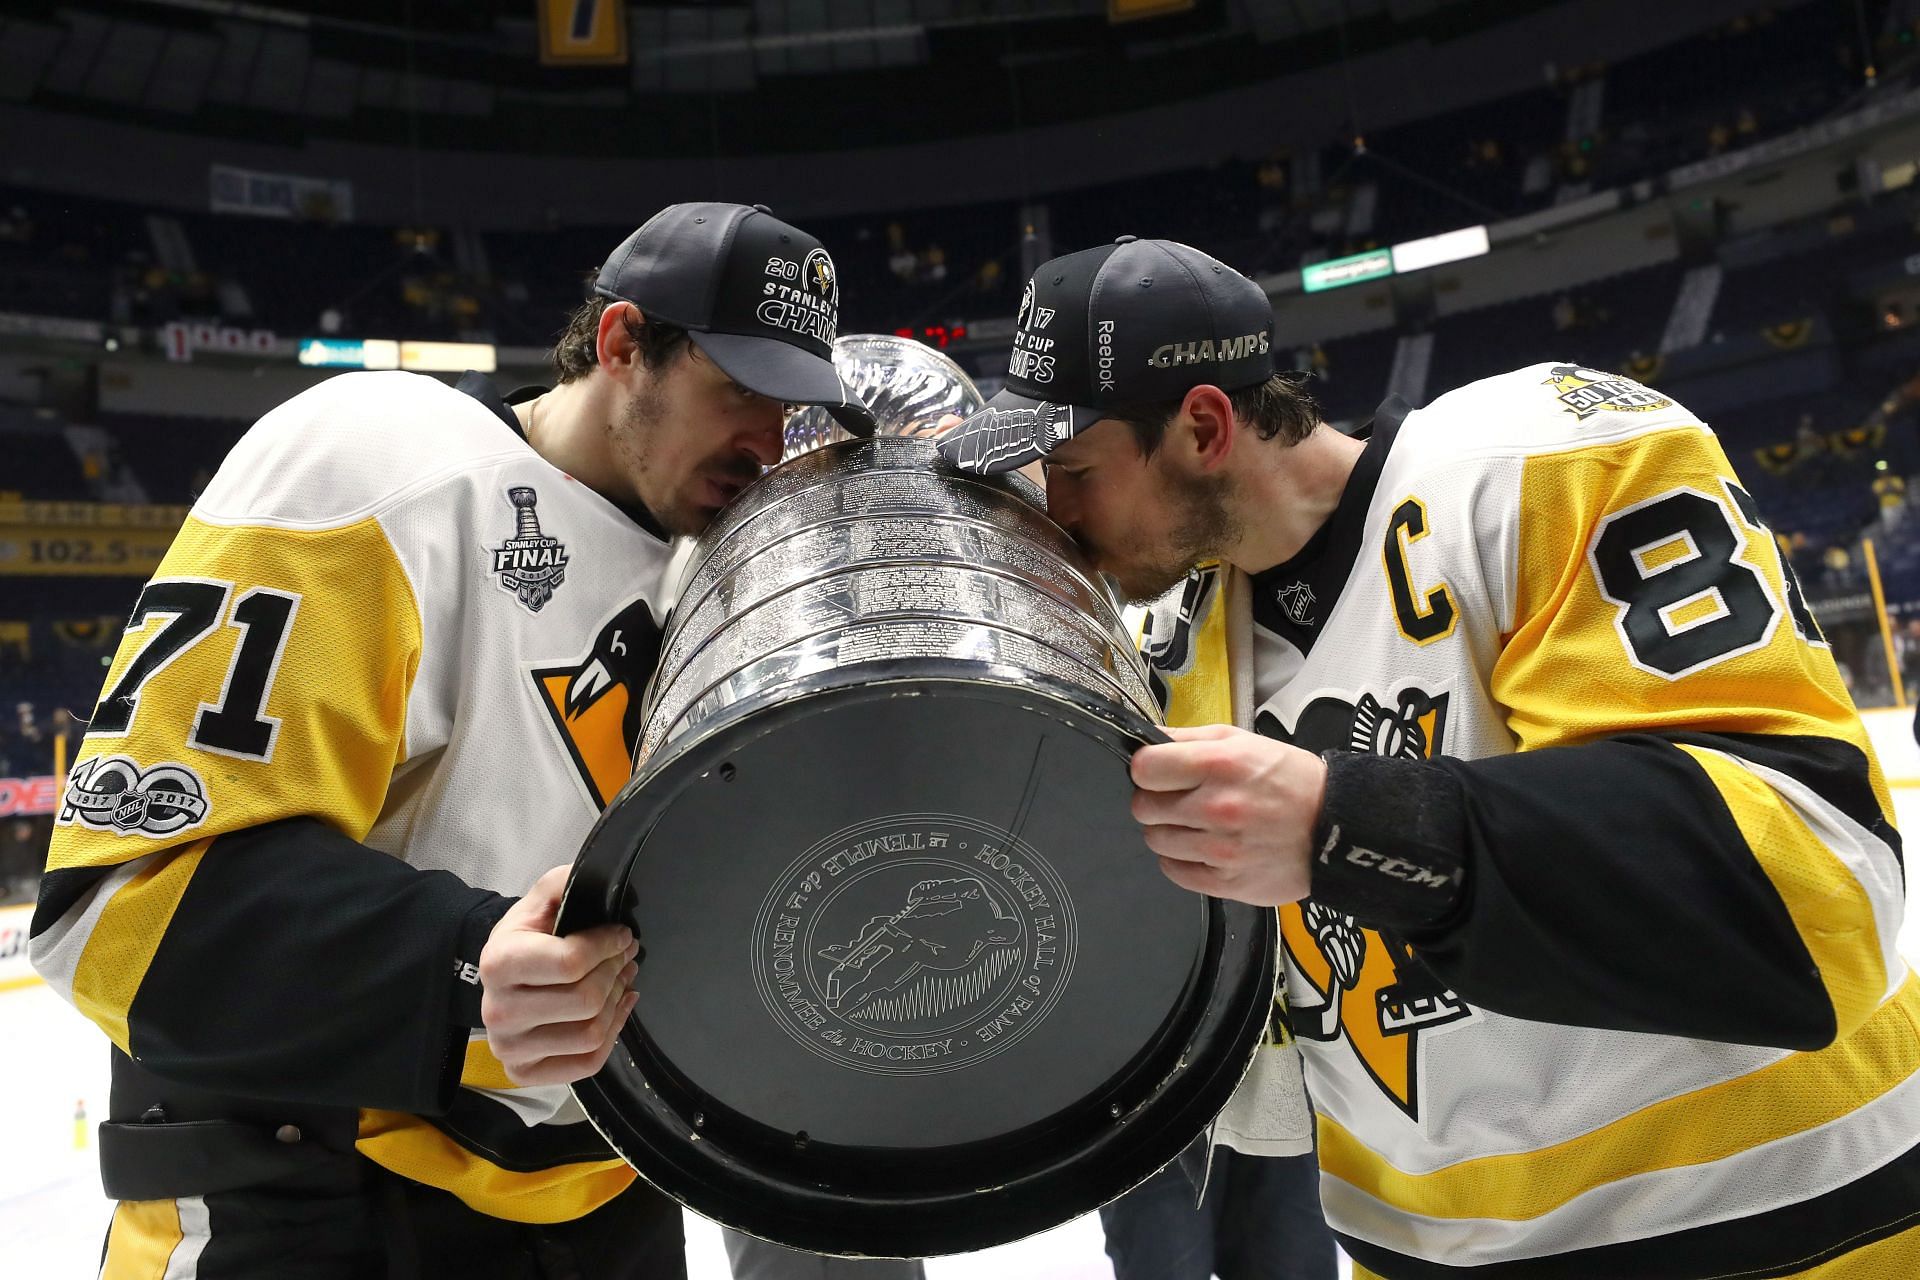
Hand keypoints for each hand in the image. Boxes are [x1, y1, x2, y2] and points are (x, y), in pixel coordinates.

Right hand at [479, 865, 638, 1085]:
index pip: (571, 962)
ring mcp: (510, 1048)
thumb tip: (598, 876)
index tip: (621, 934)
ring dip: (616, 1001)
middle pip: (585, 1000)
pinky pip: (586, 1064)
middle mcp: (498, 1011)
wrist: (501, 974)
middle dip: (615, 971)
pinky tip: (615, 1009)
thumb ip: (567, 883)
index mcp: (499, 963)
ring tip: (623, 978)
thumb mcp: (542, 899)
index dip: (607, 945)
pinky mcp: (524, 1073)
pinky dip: (611, 1034)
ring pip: (589, 1034)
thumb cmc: (527, 936)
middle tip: (626, 955)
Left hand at [1130, 724, 1327, 906]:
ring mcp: (1219, 849)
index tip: (1159, 773)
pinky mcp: (1225, 882)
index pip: (1144, 768)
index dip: (1148, 770)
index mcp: (1219, 765)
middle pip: (1144, 807)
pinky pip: (1174, 872)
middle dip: (1156, 801)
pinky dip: (1181, 860)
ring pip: (1156, 840)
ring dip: (1169, 831)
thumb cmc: (1289, 779)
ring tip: (1197, 825)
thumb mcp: (1244, 741)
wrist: (1336, 828)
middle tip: (1180, 800)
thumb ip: (1190, 739)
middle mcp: (1215, 807)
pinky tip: (1202, 848)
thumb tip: (1147, 739)